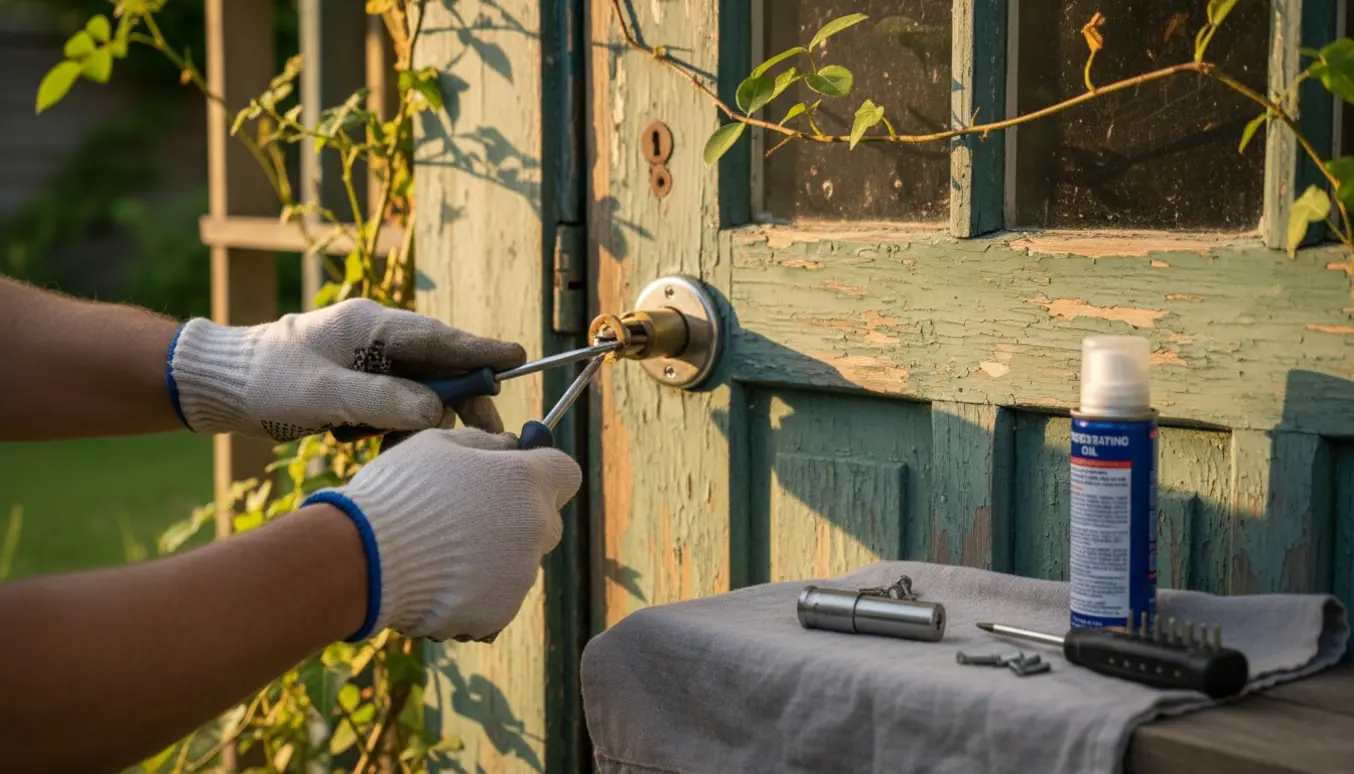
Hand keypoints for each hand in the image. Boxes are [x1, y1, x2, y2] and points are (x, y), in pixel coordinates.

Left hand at [166, 298, 525, 439]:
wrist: (219, 385)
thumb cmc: (265, 382)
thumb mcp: (324, 395)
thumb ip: (385, 400)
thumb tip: (436, 412)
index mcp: (371, 325)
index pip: (440, 337)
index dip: (482, 350)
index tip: (519, 358)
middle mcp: (376, 336)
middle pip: (439, 367)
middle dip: (462, 401)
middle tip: (490, 436)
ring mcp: (367, 359)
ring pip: (419, 390)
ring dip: (421, 421)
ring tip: (405, 449)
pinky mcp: (357, 381)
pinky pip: (395, 403)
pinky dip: (395, 426)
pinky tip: (376, 445)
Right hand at [303, 427, 581, 641]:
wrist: (363, 560)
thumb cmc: (398, 492)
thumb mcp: (438, 444)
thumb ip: (486, 442)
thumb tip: (510, 446)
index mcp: (525, 481)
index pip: (566, 473)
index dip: (542, 472)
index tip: (515, 476)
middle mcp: (535, 528)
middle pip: (546, 521)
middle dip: (518, 517)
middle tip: (468, 517)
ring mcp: (521, 574)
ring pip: (520, 562)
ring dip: (494, 556)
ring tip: (440, 552)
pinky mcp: (501, 612)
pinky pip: (498, 598)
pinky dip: (476, 592)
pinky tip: (437, 580)